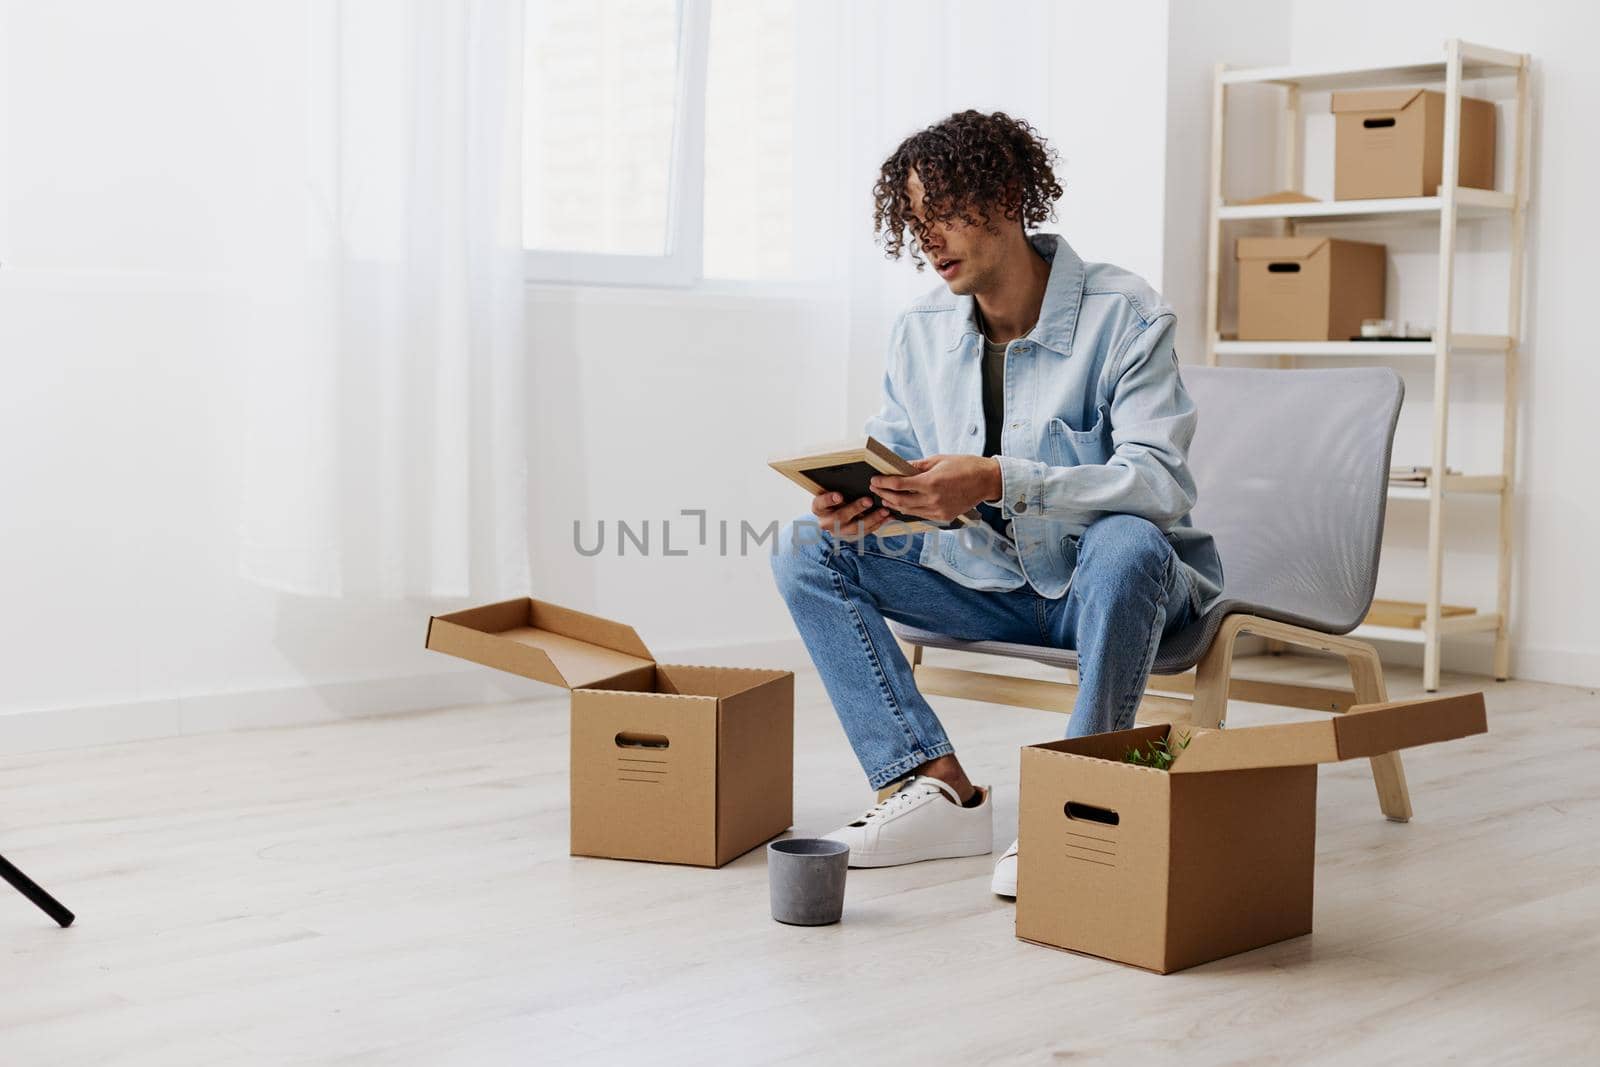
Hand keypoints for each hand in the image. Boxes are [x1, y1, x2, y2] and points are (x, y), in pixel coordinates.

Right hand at [811, 490, 892, 536]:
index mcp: (819, 509)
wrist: (833, 518)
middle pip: (839, 517)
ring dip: (871, 518)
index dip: (828, 500)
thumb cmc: (834, 501)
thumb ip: (838, 489)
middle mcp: (826, 522)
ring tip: (884, 511)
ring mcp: (838, 532)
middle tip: (868, 501)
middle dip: (855, 508)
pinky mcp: (850, 538)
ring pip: (855, 528)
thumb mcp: (831, 493)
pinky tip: (887, 518)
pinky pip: (865, 532)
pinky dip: (878, 525)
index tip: (839, 495)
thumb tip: (854, 476)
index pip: (820, 504)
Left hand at [870, 454, 1001, 523]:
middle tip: (876, 489)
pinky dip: (909, 510)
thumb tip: (899, 467)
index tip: (874, 480)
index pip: (899, 485)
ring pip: (909, 511)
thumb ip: (917, 466)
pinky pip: (921, 515)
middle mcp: (933, 499)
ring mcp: (939, 511)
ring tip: (885, 499)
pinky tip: (902, 505)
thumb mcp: (938, 460)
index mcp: (931, 482)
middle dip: (885, 495)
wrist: (987, 481)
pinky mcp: (944, 517)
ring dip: (895, 505)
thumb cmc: (964, 466)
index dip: (884, 483)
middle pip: (900, 500)